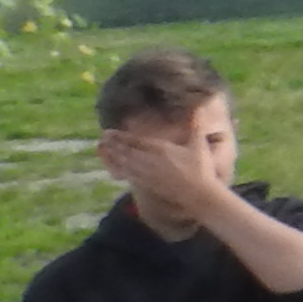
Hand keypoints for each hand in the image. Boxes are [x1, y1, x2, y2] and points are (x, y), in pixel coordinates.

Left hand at [105, 130, 228, 226]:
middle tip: (102, 138)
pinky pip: (128, 175)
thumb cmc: (200, 168)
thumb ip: (196, 125)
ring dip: (113, 155)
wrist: (198, 194)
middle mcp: (150, 160)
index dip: (120, 136)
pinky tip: (114, 166)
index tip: (108, 131)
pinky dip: (118, 169)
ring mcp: (146, 173)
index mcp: (161, 149)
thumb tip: (198, 106)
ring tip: (103, 149)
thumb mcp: (199, 145)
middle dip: (113, 144)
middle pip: (126, 151)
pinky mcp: (146, 184)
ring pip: (124, 162)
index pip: (135, 141)